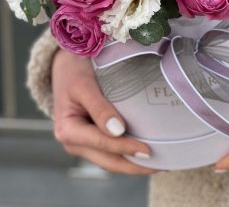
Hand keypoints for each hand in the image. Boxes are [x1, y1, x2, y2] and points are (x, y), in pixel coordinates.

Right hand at [52, 48, 155, 174]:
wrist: (65, 63)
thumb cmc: (74, 71)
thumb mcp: (85, 86)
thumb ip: (99, 108)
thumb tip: (118, 131)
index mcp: (68, 131)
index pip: (102, 144)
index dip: (126, 148)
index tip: (148, 151)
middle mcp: (73, 143)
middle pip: (108, 161)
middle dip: (135, 166)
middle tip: (163, 165)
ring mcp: (82, 143)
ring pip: (111, 161)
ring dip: (133, 164)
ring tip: (159, 163)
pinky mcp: (90, 139)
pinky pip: (110, 152)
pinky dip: (127, 154)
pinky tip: (144, 153)